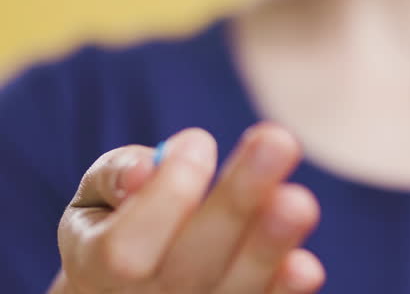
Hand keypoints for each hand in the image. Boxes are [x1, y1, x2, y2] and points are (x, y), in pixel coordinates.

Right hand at [51, 123, 323, 293]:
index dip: (166, 195)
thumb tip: (145, 168)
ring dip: (268, 247)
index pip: (124, 248)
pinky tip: (305, 266)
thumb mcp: (95, 200)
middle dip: (236, 202)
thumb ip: (115, 177)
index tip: (200, 141)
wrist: (130, 292)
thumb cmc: (118, 227)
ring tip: (298, 201)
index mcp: (96, 270)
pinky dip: (284, 290)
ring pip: (234, 292)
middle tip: (278, 141)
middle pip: (191, 266)